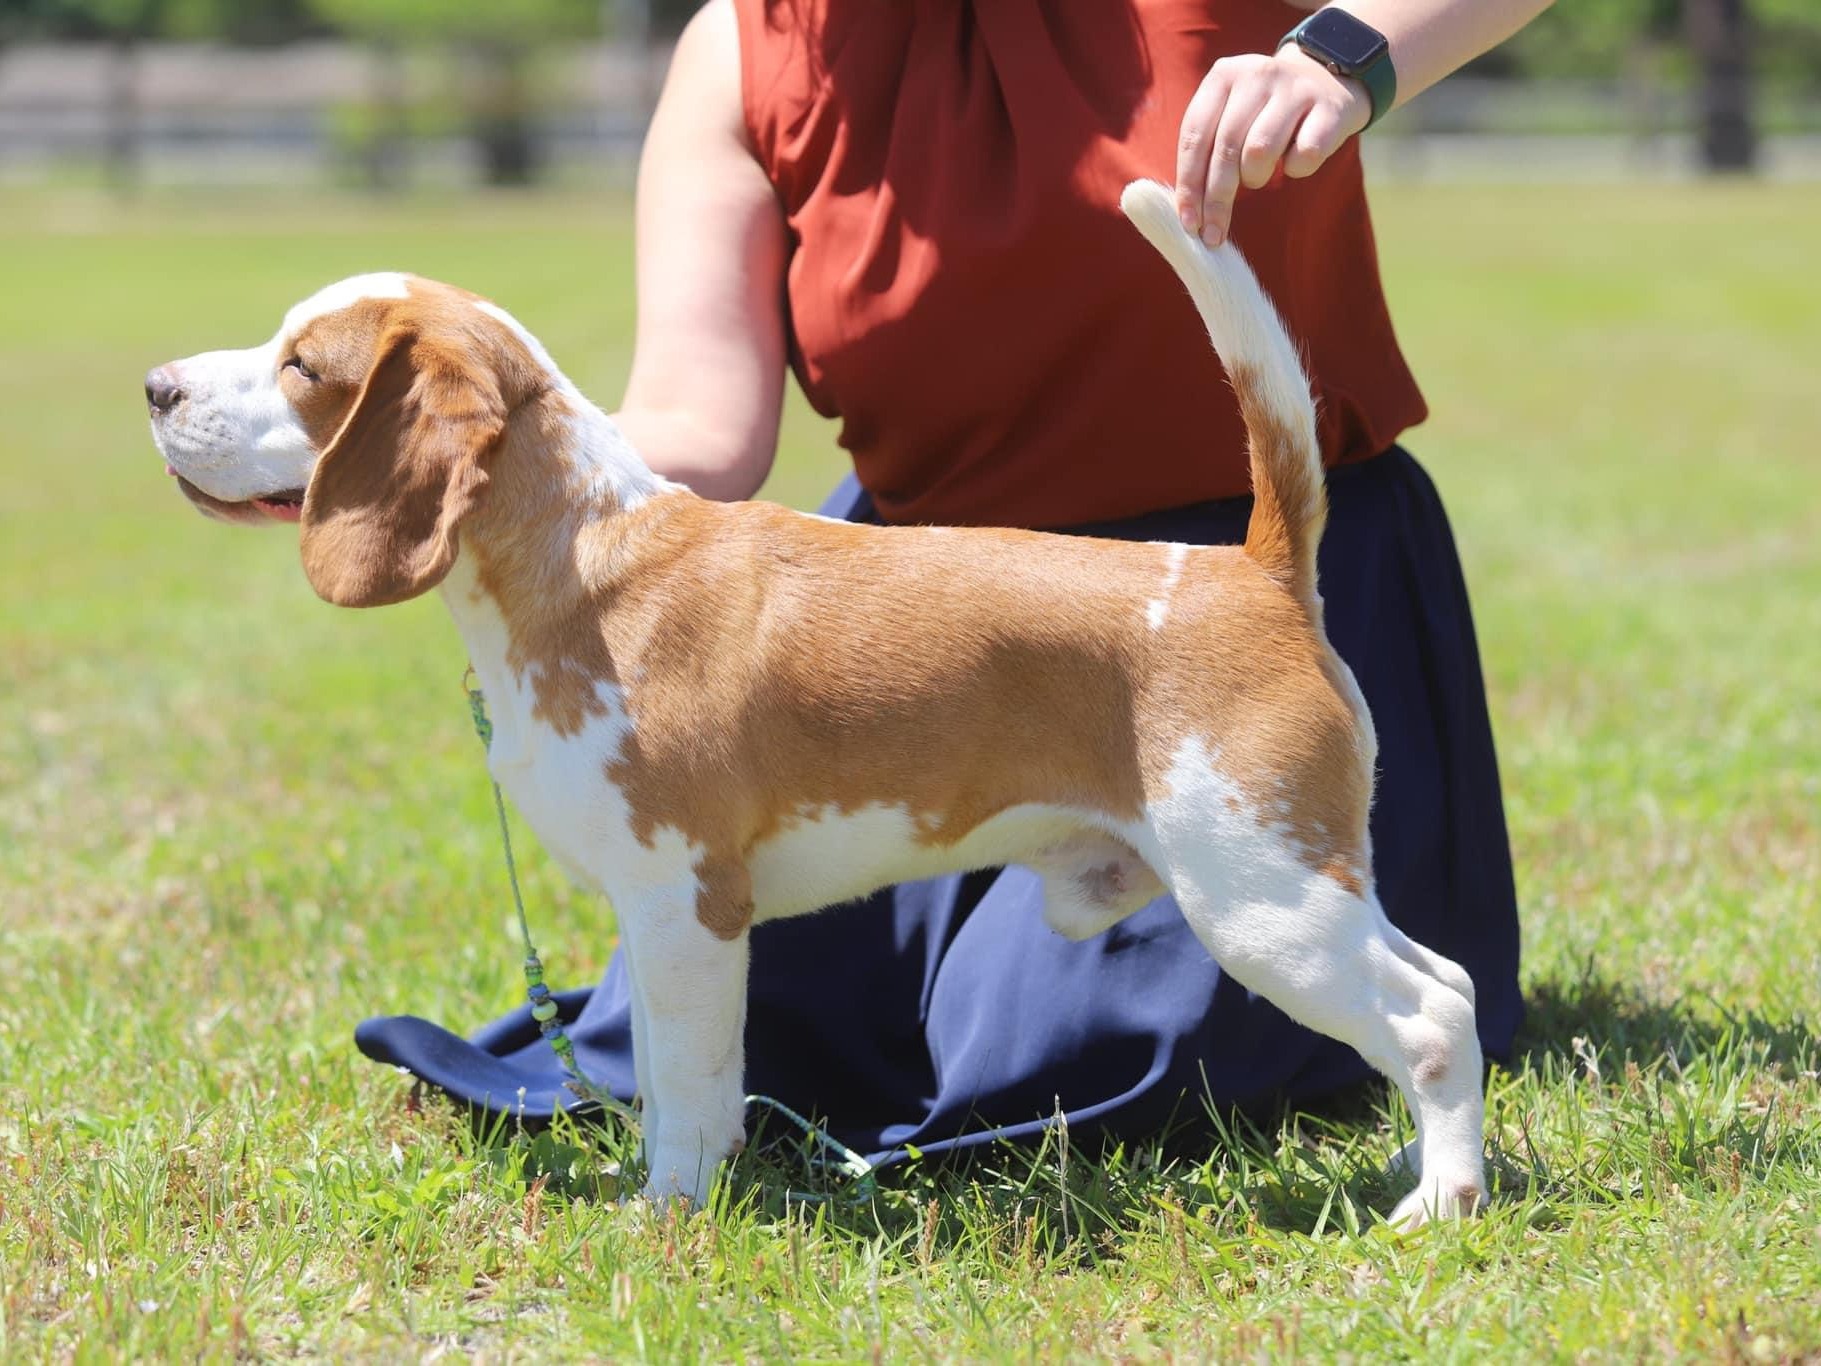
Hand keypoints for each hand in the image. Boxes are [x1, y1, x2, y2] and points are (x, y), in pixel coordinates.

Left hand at [1175, 46, 1372, 247]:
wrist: (1328, 80)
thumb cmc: (1265, 112)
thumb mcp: (1230, 114)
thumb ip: (1206, 150)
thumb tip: (1188, 211)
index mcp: (1223, 76)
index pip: (1195, 136)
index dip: (1189, 184)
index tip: (1189, 223)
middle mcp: (1257, 75)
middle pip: (1226, 148)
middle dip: (1217, 199)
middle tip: (1213, 234)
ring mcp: (1295, 89)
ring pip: (1260, 152)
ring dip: (1255, 177)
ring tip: (1258, 175)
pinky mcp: (1329, 108)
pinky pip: (1304, 156)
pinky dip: (1295, 169)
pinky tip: (1294, 160)